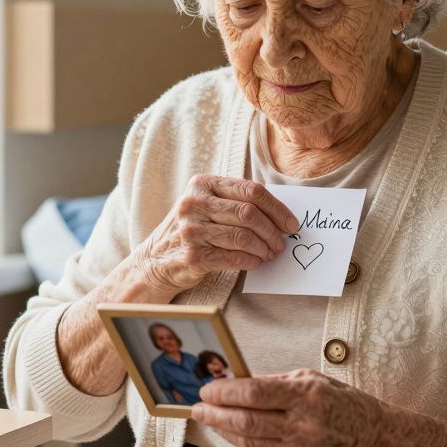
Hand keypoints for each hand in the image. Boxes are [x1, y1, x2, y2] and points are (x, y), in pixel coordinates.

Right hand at [135, 175, 297, 297]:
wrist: (155, 260)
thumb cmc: (191, 230)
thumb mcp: (206, 205)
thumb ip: (235, 202)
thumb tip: (280, 216)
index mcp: (202, 184)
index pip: (251, 190)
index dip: (276, 208)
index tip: (291, 224)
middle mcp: (194, 203)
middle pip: (249, 213)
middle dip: (272, 231)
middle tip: (281, 243)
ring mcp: (191, 229)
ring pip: (243, 236)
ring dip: (263, 248)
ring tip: (270, 254)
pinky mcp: (193, 255)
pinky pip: (233, 257)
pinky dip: (250, 261)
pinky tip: (255, 262)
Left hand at [191, 369, 383, 446]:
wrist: (372, 439)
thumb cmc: (342, 403)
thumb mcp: (311, 379)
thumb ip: (273, 382)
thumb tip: (236, 381)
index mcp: (308, 396)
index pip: (256, 393)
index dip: (226, 391)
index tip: (208, 388)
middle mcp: (304, 426)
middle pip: (247, 421)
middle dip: (216, 413)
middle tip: (198, 406)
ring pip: (249, 441)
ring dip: (224, 429)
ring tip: (210, 418)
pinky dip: (243, 443)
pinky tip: (233, 433)